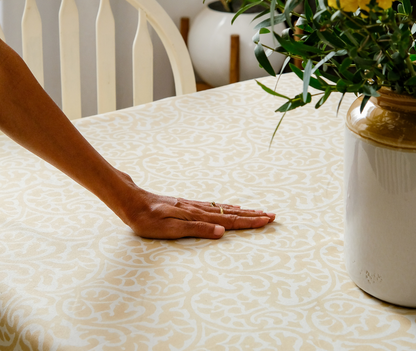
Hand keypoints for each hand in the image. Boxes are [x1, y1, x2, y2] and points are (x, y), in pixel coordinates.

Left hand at [116, 174, 274, 238]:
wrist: (133, 202)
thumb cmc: (148, 219)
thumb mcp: (169, 229)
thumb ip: (196, 229)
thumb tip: (222, 231)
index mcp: (197, 215)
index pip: (229, 220)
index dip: (249, 221)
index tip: (267, 220)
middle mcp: (199, 209)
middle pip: (231, 212)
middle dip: (252, 215)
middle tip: (271, 215)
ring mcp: (194, 206)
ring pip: (224, 208)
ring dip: (242, 210)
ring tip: (257, 211)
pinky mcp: (188, 205)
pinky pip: (213, 206)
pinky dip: (227, 208)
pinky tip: (229, 207)